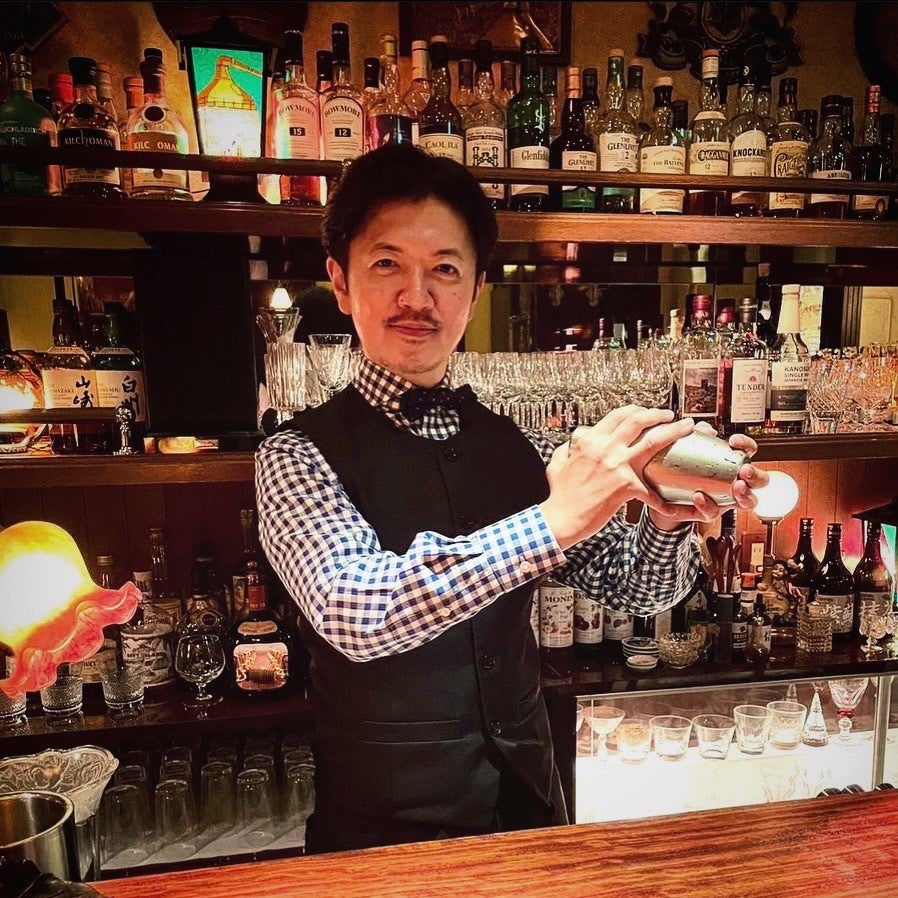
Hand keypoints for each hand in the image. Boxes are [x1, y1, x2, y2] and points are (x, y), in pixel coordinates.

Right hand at [539, 406, 696, 549]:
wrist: (561, 517)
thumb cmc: (560, 494)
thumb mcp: (557, 464)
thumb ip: (566, 450)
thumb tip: (569, 446)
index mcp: (590, 441)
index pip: (618, 415)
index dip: (636, 410)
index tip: (646, 412)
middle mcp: (605, 448)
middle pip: (638, 420)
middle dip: (658, 414)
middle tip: (669, 415)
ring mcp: (617, 466)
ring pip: (653, 442)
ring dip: (673, 432)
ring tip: (684, 429)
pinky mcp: (626, 486)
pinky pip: (651, 491)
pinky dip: (662, 500)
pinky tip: (672, 506)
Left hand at [646, 422, 769, 529]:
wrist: (664, 494)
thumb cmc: (683, 470)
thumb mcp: (690, 448)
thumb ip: (699, 437)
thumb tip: (706, 430)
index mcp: (733, 463)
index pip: (749, 451)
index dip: (747, 445)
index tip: (734, 441)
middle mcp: (736, 482)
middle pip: (761, 480)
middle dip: (756, 475)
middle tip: (744, 470)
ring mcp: (727, 499)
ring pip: (749, 501)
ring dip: (745, 494)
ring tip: (736, 487)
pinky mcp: (711, 512)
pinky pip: (714, 512)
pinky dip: (707, 506)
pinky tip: (699, 497)